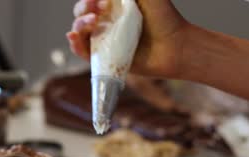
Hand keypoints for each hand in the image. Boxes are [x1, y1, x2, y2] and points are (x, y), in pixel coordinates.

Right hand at [67, 0, 189, 77]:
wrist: (175, 46)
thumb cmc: (165, 18)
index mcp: (114, 7)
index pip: (91, 1)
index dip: (90, 0)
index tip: (100, 0)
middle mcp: (107, 23)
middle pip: (82, 15)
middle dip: (82, 11)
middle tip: (94, 11)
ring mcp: (105, 42)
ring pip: (79, 33)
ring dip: (78, 26)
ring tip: (90, 23)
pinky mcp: (105, 59)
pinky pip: (83, 53)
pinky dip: (75, 45)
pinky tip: (73, 36)